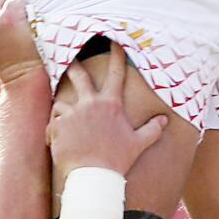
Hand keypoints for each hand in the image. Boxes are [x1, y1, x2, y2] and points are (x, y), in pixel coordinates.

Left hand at [47, 59, 166, 174]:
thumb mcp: (138, 144)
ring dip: (62, 108)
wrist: (94, 176)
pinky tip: (55, 139)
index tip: (115, 42)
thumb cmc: (117, 160)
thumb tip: (164, 119)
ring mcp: (72, 113)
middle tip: (69, 59)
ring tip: (63, 118)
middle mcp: (90, 103)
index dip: (117, 55)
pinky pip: (53, 121)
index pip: (116, 73)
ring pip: (61, 101)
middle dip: (73, 64)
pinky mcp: (57, 124)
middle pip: (78, 75)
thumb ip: (152, 129)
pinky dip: (54, 129)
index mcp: (110, 104)